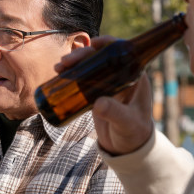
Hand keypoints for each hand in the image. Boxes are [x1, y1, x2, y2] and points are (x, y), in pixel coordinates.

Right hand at [55, 37, 153, 154]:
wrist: (128, 149)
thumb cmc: (133, 134)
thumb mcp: (125, 123)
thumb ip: (115, 113)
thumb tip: (98, 103)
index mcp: (135, 76)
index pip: (122, 52)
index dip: (107, 44)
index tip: (92, 44)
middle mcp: (122, 76)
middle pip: (101, 57)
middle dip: (82, 55)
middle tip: (66, 62)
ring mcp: (108, 84)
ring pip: (90, 65)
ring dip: (74, 63)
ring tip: (58, 67)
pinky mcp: (97, 93)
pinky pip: (83, 78)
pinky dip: (72, 74)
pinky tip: (59, 74)